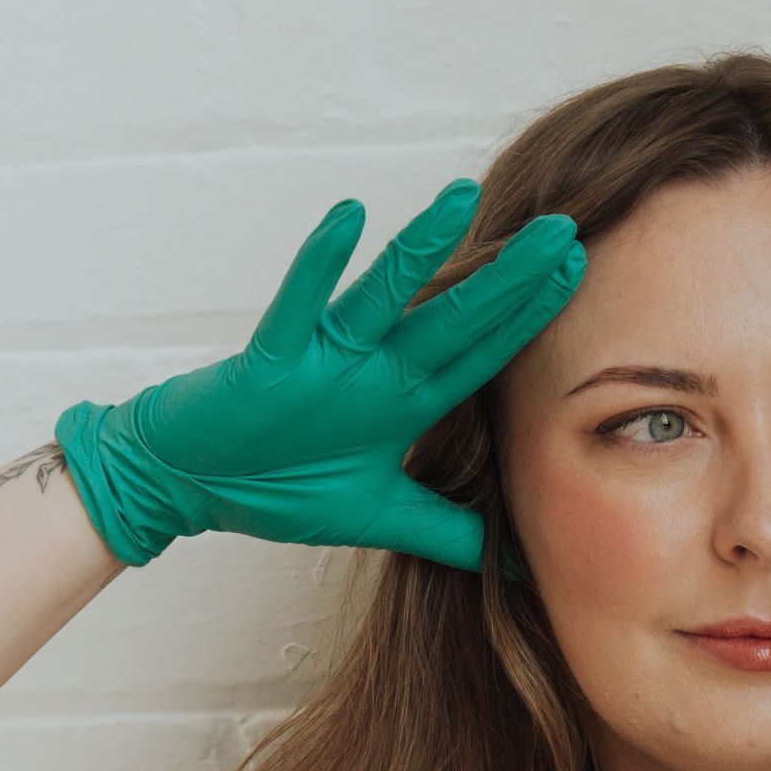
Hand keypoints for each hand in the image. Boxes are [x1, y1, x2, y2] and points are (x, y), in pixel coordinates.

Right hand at [54, 184, 584, 568]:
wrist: (192, 482)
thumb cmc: (282, 488)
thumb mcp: (384, 520)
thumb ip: (455, 536)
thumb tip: (528, 573)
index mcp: (404, 400)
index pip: (481, 353)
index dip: (529, 317)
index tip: (578, 274)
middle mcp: (373, 370)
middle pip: (453, 318)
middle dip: (508, 279)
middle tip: (565, 228)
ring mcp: (323, 360)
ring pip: (382, 296)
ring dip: (421, 249)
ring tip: (464, 196)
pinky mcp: (271, 362)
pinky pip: (297, 308)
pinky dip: (317, 266)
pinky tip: (348, 217)